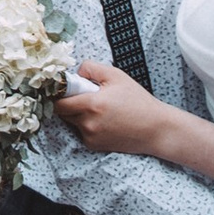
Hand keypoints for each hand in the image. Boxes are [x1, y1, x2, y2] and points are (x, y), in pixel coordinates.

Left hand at [53, 60, 169, 157]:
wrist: (155, 128)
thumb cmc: (138, 101)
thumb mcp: (116, 76)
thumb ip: (91, 68)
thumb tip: (75, 72)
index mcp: (91, 104)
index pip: (59, 102)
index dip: (60, 94)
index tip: (68, 89)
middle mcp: (88, 123)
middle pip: (62, 113)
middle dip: (69, 103)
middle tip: (87, 97)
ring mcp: (90, 136)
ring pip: (71, 122)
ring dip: (78, 114)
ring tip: (99, 109)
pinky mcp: (94, 146)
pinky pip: (81, 132)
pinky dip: (87, 126)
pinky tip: (104, 121)